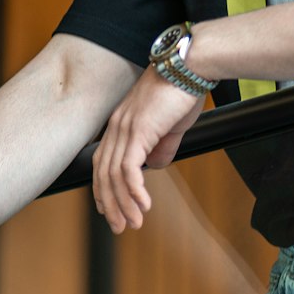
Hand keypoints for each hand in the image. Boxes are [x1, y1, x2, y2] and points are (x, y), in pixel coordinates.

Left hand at [92, 66, 205, 233]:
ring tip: (134, 222)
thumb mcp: (171, 125)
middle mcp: (117, 126)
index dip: (103, 188)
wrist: (191, 67)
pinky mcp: (138, 130)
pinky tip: (144, 204)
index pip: (103, 162)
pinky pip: (129, 168)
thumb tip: (156, 165)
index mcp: (121, 123)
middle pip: (103, 173)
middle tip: (120, 226)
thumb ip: (162, 145)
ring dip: (123, 202)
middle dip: (110, 203)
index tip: (110, 210)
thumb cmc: (183, 90)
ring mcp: (125, 128)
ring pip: (114, 175)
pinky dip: (134, 190)